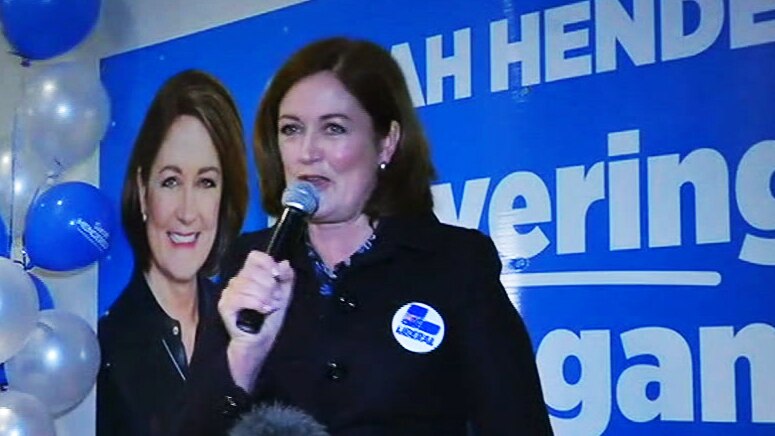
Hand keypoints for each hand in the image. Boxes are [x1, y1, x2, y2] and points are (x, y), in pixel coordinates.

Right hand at [218, 250, 293, 388]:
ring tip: (270, 307)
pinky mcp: (224, 306)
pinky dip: (256, 303)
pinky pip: (240, 297)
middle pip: (253, 270)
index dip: (268, 263)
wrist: (259, 343)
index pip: (255, 257)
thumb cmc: (268, 321)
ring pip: (248, 283)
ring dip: (265, 296)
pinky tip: (263, 310)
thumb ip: (286, 279)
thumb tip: (284, 263)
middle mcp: (237, 281)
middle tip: (276, 300)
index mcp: (250, 276)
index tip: (277, 276)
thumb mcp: (284, 297)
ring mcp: (229, 293)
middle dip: (270, 286)